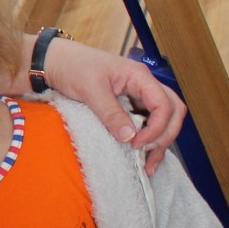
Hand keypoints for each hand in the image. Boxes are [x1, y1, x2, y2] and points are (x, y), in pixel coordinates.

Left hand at [41, 37, 185, 171]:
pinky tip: (142, 156)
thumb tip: (129, 137)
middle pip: (172, 111)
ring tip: (148, 166)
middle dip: (165, 135)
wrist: (56, 62)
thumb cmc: (73, 66)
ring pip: (164, 119)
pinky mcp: (129, 105)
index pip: (164, 104)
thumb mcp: (90, 90)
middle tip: (146, 153)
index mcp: (139, 76)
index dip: (156, 127)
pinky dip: (148, 139)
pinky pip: (147, 122)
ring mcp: (138, 95)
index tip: (137, 143)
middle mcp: (144, 85)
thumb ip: (111, 113)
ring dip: (160, 141)